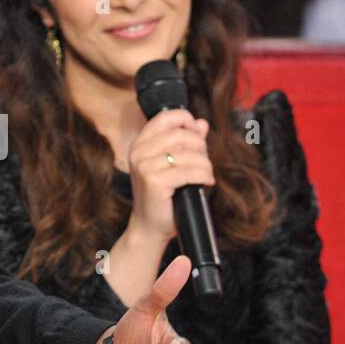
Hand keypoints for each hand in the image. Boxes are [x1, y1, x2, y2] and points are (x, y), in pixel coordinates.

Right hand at [125, 109, 212, 243]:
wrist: (149, 226)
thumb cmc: (162, 196)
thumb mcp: (172, 164)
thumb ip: (186, 141)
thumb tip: (201, 123)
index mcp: (140, 144)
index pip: (165, 117)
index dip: (185, 120)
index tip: (197, 134)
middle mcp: (138, 152)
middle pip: (181, 135)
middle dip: (200, 147)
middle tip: (203, 163)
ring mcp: (145, 166)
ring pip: (188, 154)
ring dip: (205, 165)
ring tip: (205, 175)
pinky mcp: (155, 181)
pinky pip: (190, 171)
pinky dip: (204, 176)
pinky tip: (206, 183)